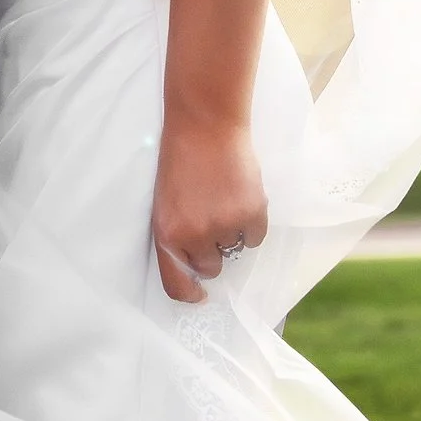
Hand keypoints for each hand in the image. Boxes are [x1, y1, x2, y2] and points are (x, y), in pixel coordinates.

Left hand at [152, 114, 266, 304]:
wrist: (205, 126)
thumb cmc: (181, 162)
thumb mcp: (165, 204)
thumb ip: (176, 237)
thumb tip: (195, 266)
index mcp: (166, 235)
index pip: (176, 284)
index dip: (189, 294)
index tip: (199, 295)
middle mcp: (195, 236)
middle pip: (210, 267)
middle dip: (212, 251)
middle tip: (211, 218)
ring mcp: (225, 226)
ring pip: (234, 249)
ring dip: (232, 231)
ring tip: (224, 199)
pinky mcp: (252, 214)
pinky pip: (255, 237)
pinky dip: (252, 222)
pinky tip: (240, 196)